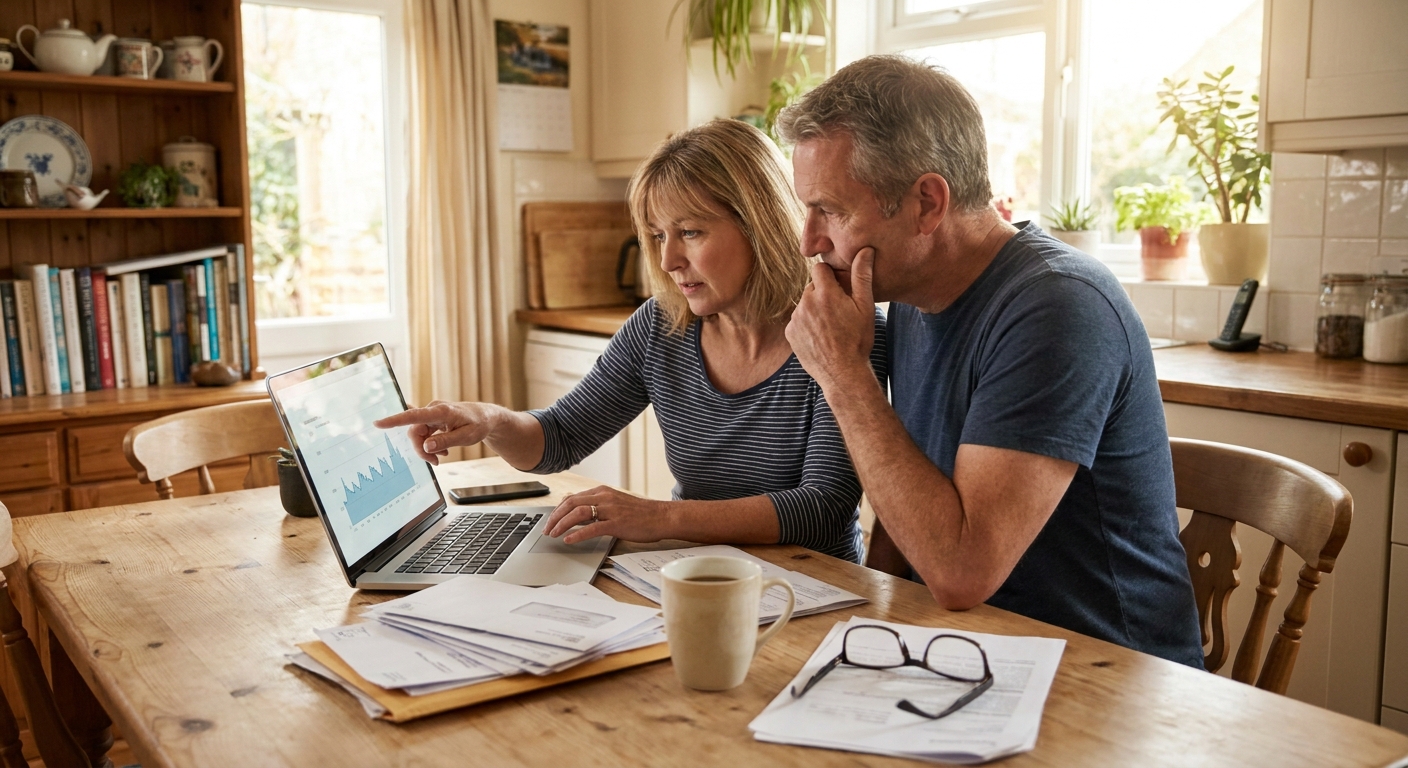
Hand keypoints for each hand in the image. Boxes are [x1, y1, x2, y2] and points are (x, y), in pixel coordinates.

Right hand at [371, 400, 498, 464]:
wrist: (487, 417)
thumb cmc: (479, 424)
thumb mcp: (467, 436)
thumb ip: (446, 441)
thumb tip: (427, 447)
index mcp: (441, 411)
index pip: (413, 416)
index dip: (394, 421)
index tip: (378, 423)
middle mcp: (433, 410)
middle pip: (415, 432)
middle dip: (421, 450)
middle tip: (435, 462)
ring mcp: (432, 414)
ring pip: (418, 435)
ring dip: (427, 448)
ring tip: (443, 455)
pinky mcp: (433, 420)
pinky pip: (424, 434)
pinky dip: (430, 444)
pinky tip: (441, 449)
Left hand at [544, 486, 667, 544]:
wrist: (662, 516)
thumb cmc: (641, 513)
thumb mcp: (615, 504)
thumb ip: (598, 506)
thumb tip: (578, 513)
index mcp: (602, 492)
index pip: (573, 498)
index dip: (558, 509)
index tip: (550, 520)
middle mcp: (604, 497)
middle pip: (571, 503)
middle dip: (555, 517)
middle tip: (547, 529)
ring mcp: (610, 509)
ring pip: (578, 513)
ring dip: (562, 524)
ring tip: (553, 534)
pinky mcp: (617, 523)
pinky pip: (592, 527)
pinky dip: (577, 534)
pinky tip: (569, 540)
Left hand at [786, 246, 875, 391]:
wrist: (842, 373)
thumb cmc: (858, 340)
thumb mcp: (866, 307)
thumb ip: (862, 276)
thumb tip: (865, 250)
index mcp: (825, 293)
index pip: (820, 268)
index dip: (830, 275)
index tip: (839, 287)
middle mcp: (806, 303)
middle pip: (813, 287)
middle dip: (824, 294)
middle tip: (839, 311)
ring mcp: (795, 319)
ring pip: (805, 304)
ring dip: (815, 310)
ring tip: (831, 327)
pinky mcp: (789, 333)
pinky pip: (798, 321)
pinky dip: (807, 325)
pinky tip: (821, 337)